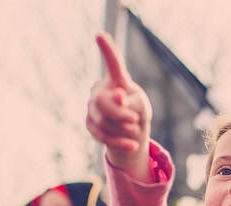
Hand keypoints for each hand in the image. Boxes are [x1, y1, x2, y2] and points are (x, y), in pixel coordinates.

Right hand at [86, 33, 151, 170]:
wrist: (129, 130)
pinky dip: (118, 142)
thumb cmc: (136, 110)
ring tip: (136, 132)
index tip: (100, 35)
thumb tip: (116, 96)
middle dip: (119, 115)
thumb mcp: (140, 107)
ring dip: (122, 130)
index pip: (112, 64)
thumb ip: (131, 102)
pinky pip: (102, 135)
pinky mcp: (90, 124)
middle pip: (102, 102)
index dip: (107, 50)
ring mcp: (91, 107)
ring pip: (102, 121)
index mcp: (116, 80)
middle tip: (136, 122)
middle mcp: (99, 90)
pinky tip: (133, 146)